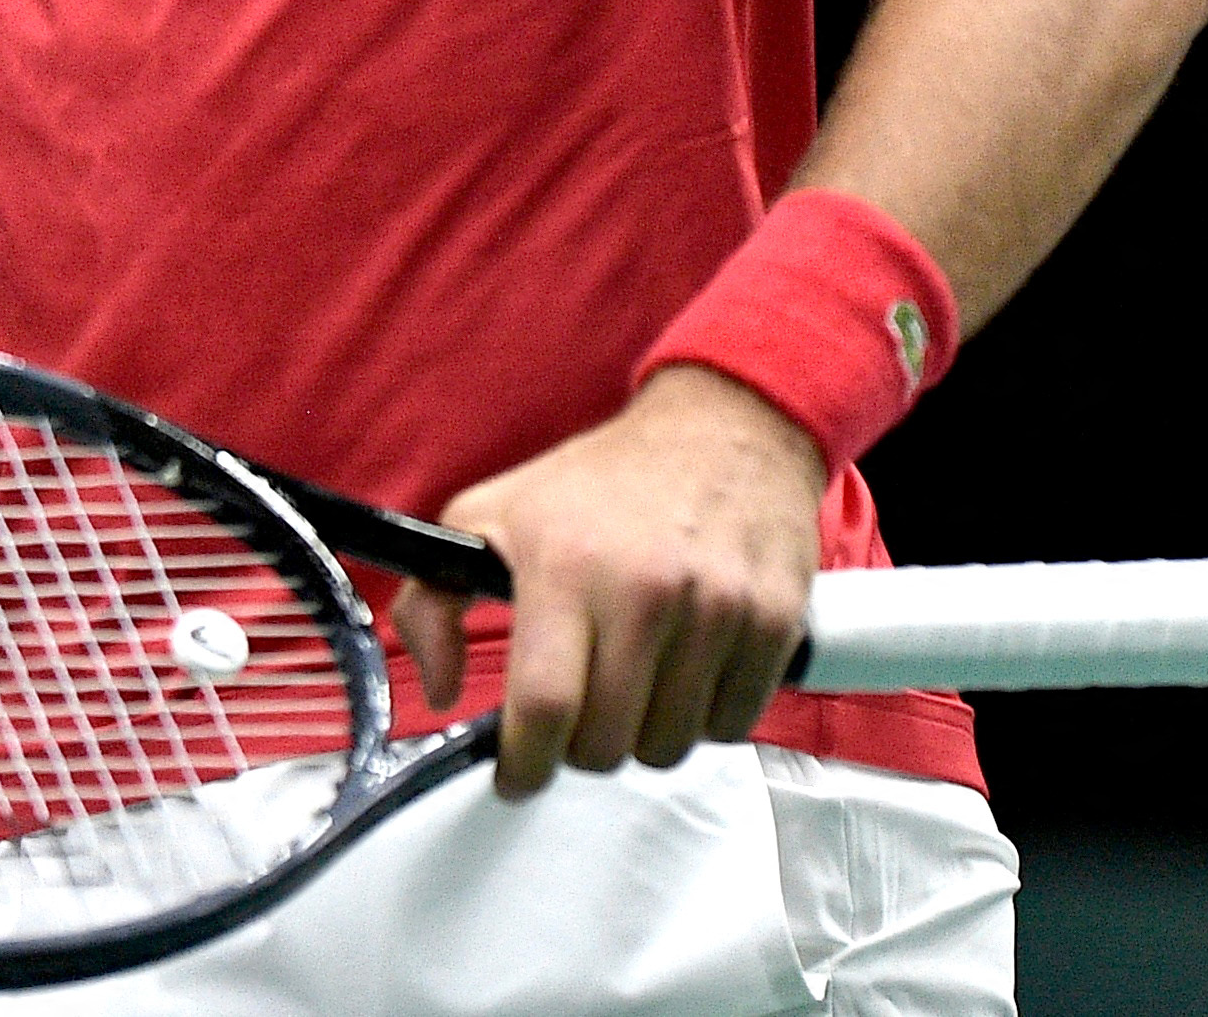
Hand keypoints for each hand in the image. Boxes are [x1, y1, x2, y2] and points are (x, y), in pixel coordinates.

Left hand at [397, 366, 824, 798]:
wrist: (722, 430)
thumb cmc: (599, 483)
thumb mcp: (491, 514)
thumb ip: (434, 602)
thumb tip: (438, 692)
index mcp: (565, 565)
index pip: (543, 705)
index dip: (524, 763)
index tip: (517, 776)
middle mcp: (644, 590)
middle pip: (607, 743)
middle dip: (582, 748)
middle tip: (580, 714)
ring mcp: (715, 608)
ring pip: (669, 746)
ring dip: (644, 736)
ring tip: (635, 685)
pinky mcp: (774, 622)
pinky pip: (732, 727)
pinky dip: (705, 719)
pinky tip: (688, 672)